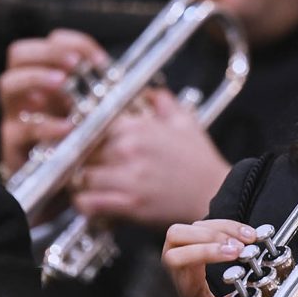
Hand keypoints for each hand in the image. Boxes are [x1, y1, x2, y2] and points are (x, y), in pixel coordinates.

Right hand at [0, 29, 109, 174]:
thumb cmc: (81, 152)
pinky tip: (66, 127)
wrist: (64, 192)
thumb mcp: (95, 120)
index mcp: (48, 81)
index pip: (50, 44)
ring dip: (36, 78)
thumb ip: (103, 98)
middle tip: (74, 64)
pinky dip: (44, 126)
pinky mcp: (12, 146)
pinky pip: (20, 130)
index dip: (74, 43)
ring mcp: (15, 117)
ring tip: (62, 84)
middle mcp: (27, 94)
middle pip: (19, 54)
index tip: (100, 61)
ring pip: (8, 84)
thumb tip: (123, 77)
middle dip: (48, 53)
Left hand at [69, 88, 231, 227]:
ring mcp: (129, 177)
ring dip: (80, 182)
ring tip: (85, 185)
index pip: (90, 124)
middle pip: (82, 150)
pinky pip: (89, 202)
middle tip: (81, 166)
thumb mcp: (185, 123)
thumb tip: (151, 91)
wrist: (218, 195)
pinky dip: (85, 204)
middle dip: (79, 159)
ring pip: (81, 176)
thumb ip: (163, 102)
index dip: (83, 135)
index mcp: (138, 127)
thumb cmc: (200, 162)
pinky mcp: (130, 204)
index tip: (82, 142)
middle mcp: (129, 149)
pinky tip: (91, 202)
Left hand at [162, 218, 257, 296]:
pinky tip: (248, 234)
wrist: (189, 289)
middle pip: (179, 234)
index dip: (203, 253)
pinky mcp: (198, 232)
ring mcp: (185, 239)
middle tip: (239, 248)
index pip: (176, 257)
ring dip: (225, 229)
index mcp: (172, 274)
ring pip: (197, 225)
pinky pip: (211, 223)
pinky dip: (231, 226)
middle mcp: (173, 252)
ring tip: (249, 239)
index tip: (231, 255)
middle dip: (212, 238)